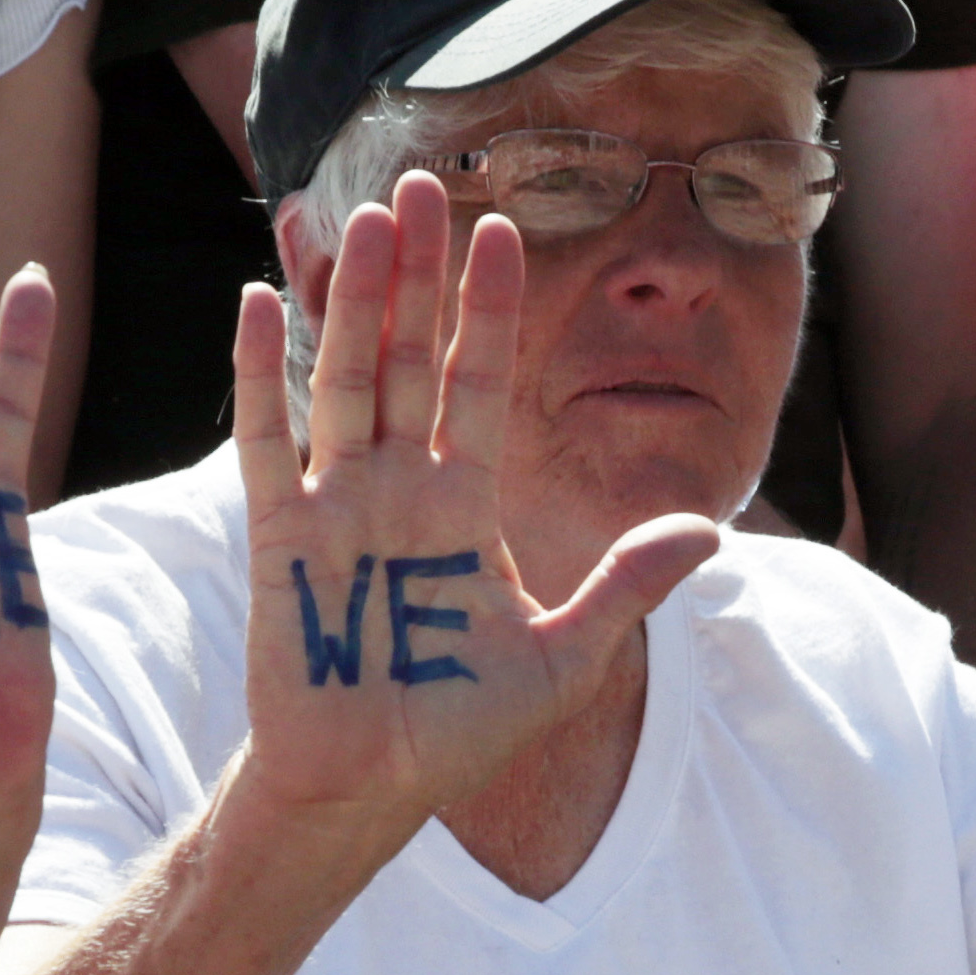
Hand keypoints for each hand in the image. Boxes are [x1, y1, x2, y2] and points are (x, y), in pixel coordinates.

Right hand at [230, 172, 718, 862]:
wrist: (366, 789)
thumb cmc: (459, 731)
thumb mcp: (567, 656)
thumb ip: (627, 584)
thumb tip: (714, 532)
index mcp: (465, 507)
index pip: (482, 384)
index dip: (490, 310)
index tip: (502, 231)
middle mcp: (400, 490)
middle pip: (409, 359)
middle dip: (418, 274)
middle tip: (421, 185)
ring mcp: (338, 506)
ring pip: (345, 380)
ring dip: (354, 300)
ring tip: (366, 219)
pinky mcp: (282, 536)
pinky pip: (270, 442)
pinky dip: (261, 375)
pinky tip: (262, 304)